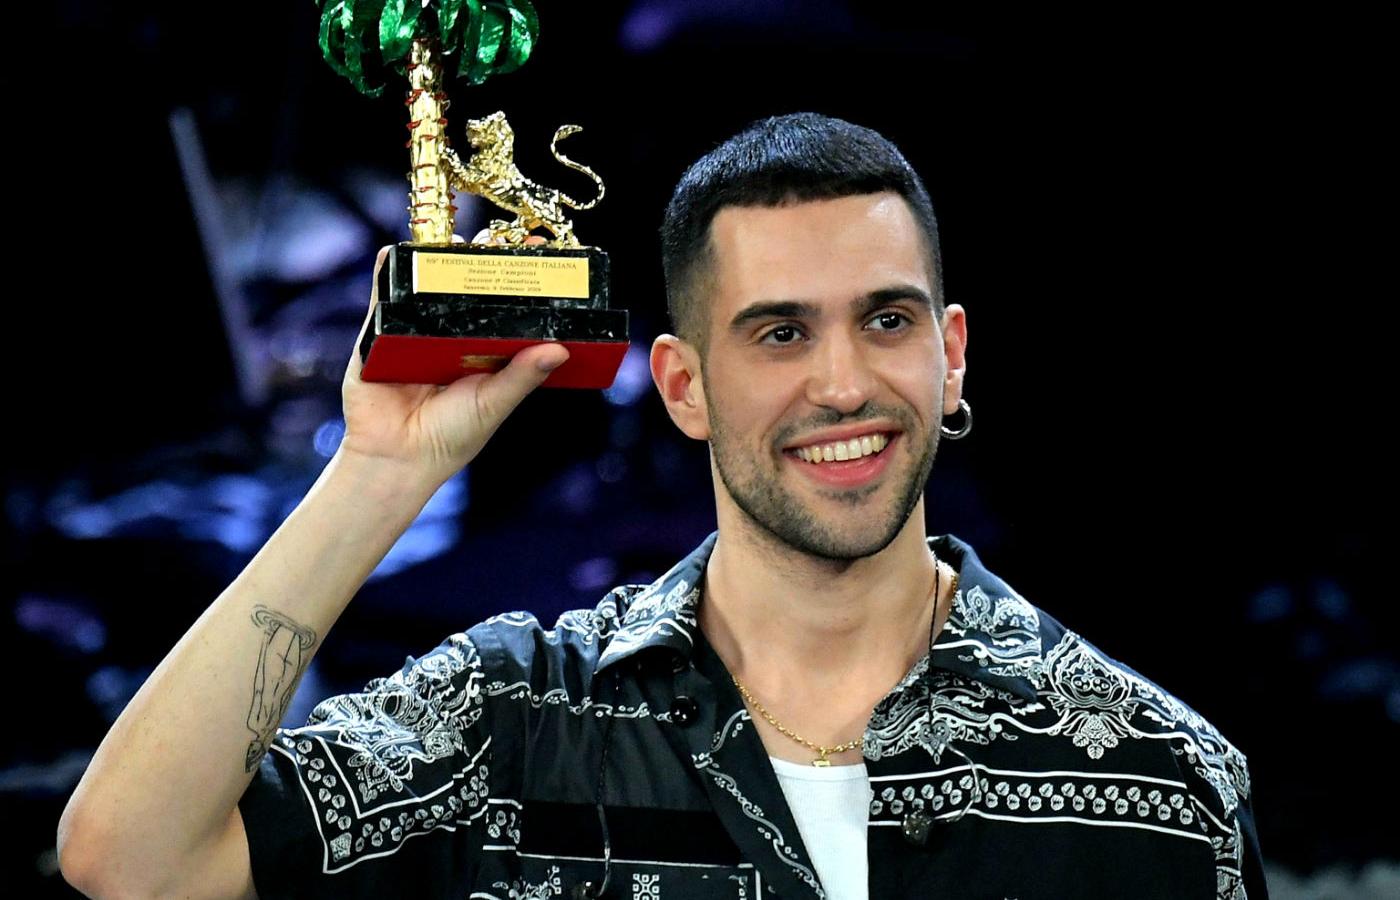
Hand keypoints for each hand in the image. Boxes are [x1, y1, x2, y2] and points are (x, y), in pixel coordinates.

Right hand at [338, 244, 568, 485]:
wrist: (397, 457)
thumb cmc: (452, 436)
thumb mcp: (495, 403)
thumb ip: (523, 375)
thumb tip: (560, 349)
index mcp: (483, 349)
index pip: (506, 305)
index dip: (522, 280)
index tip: (540, 252)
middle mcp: (451, 334)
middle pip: (468, 287)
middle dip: (483, 260)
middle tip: (503, 237)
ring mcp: (415, 329)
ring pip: (429, 285)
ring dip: (439, 258)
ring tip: (458, 240)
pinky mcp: (380, 332)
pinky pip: (384, 297)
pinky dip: (387, 272)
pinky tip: (393, 252)